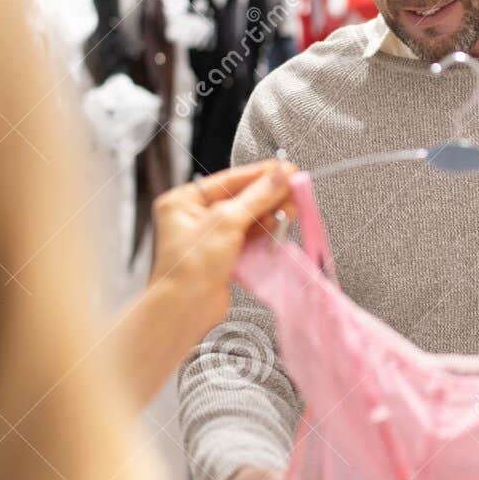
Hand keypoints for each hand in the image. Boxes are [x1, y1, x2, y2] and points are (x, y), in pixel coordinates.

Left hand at [112, 162, 296, 407]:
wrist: (185, 309)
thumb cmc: (190, 266)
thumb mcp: (226, 221)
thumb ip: (257, 196)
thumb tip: (280, 175)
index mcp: (183, 201)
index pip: (229, 180)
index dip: (260, 174)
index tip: (286, 170)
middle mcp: (194, 217)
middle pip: (240, 198)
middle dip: (268, 196)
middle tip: (294, 190)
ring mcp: (209, 239)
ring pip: (247, 218)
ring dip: (270, 214)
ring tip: (291, 209)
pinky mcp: (223, 257)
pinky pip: (248, 238)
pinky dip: (264, 233)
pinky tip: (279, 226)